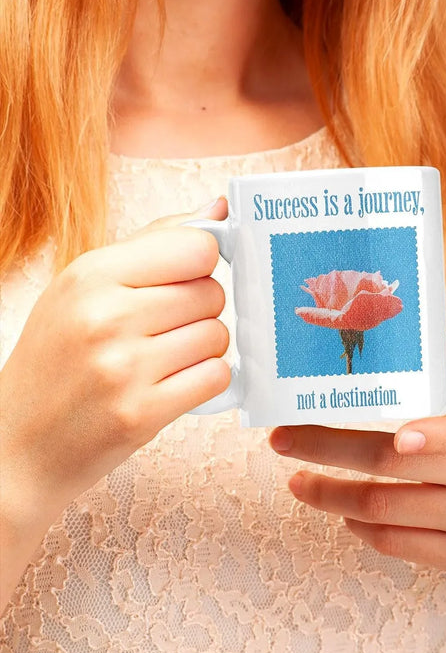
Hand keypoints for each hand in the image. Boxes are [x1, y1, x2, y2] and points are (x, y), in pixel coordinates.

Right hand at [0, 200, 229, 533]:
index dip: (201, 262)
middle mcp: (106, 317)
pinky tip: (175, 382)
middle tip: (168, 326)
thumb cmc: (57, 358)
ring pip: (218, 335)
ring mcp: (123, 368)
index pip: (196, 246)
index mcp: (91, 274)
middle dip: (201, 308)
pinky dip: (205, 379)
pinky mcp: (141, 414)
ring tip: (166, 356)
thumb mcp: (84, 286)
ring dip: (204, 347)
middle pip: (212, 292)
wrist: (19, 444)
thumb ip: (154, 242)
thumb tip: (218, 207)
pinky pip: (216, 377)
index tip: (187, 276)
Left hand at [269, 334, 445, 582]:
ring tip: (297, 481)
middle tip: (281, 439)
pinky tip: (341, 511)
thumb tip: (396, 314)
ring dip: (330, 495)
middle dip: (327, 450)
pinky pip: (400, 546)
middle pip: (395, 466)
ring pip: (387, 511)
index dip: (433, 433)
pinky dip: (360, 528)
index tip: (401, 435)